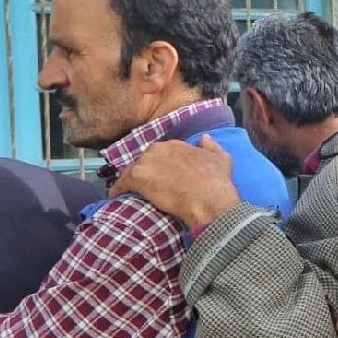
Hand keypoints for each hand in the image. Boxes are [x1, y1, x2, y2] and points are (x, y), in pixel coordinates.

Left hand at [110, 135, 240, 228]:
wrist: (209, 198)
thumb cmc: (217, 181)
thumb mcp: (222, 158)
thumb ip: (211, 146)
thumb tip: (204, 138)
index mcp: (176, 144)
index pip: (161, 152)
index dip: (161, 164)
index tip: (162, 174)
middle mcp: (159, 148)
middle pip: (144, 160)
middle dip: (145, 170)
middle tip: (148, 184)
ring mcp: (147, 162)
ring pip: (132, 170)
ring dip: (131, 180)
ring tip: (131, 191)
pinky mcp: (137, 176)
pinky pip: (122, 183)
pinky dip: (118, 189)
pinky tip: (116, 195)